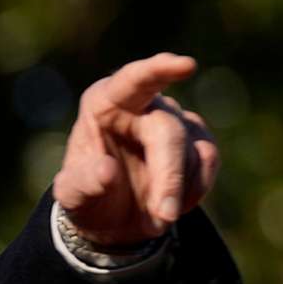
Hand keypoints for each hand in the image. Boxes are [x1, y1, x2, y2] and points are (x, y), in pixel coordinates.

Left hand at [51, 53, 222, 246]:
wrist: (112, 218)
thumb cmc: (88, 195)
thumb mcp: (73, 197)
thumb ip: (82, 184)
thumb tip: (106, 171)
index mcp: (105, 103)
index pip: (132, 79)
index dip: (159, 70)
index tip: (186, 65)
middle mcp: (144, 104)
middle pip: (169, 133)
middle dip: (169, 178)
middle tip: (163, 218)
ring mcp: (175, 120)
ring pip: (194, 151)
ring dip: (177, 192)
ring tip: (154, 218)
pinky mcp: (198, 140)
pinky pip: (209, 161)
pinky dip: (194, 190)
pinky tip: (172, 204)